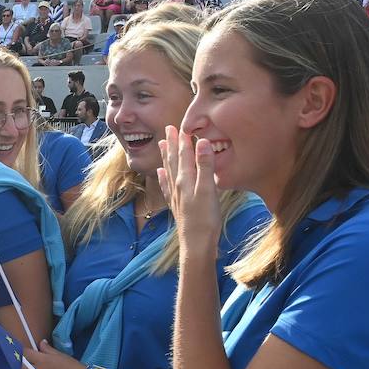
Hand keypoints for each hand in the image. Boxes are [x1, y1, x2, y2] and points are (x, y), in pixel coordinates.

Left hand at [26, 340, 85, 368]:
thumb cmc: (71, 366)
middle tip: (28, 363)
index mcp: (41, 360)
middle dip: (23, 364)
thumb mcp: (59, 355)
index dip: (22, 351)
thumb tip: (41, 343)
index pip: (25, 354)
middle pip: (21, 367)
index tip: (22, 351)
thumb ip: (47, 349)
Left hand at [159, 125, 221, 258]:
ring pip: (169, 170)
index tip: (181, 125)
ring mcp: (176, 195)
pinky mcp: (177, 205)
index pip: (184, 154)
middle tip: (169, 128)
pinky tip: (160, 173)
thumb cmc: (204, 218)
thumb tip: (201, 142)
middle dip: (172, 144)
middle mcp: (178, 185)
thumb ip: (205, 165)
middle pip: (174, 160)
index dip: (183, 139)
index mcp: (186, 179)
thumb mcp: (208, 189)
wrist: (196, 244)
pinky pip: (167, 186)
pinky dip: (163, 177)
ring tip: (162, 144)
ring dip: (166, 156)